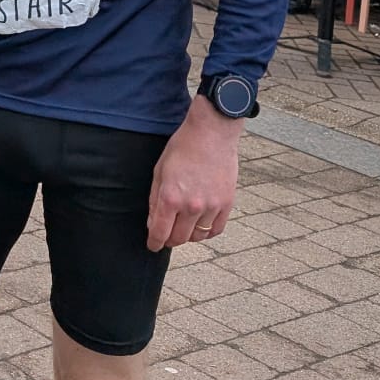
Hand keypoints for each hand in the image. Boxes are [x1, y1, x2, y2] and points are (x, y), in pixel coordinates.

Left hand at [147, 92, 240, 251]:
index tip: (152, 245)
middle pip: (178, 238)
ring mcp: (211, 206)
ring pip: (197, 236)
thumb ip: (154, 200)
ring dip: (187, 235)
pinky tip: (200, 225)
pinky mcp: (226, 204)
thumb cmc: (182, 147)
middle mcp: (191, 206)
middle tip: (166, 235)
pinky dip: (207, 232)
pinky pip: (216, 230)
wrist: (212, 133)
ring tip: (183, 227)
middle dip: (169, 240)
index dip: (154, 243)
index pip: (159, 232)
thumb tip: (153, 223)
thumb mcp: (160, 171)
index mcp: (170, 197)